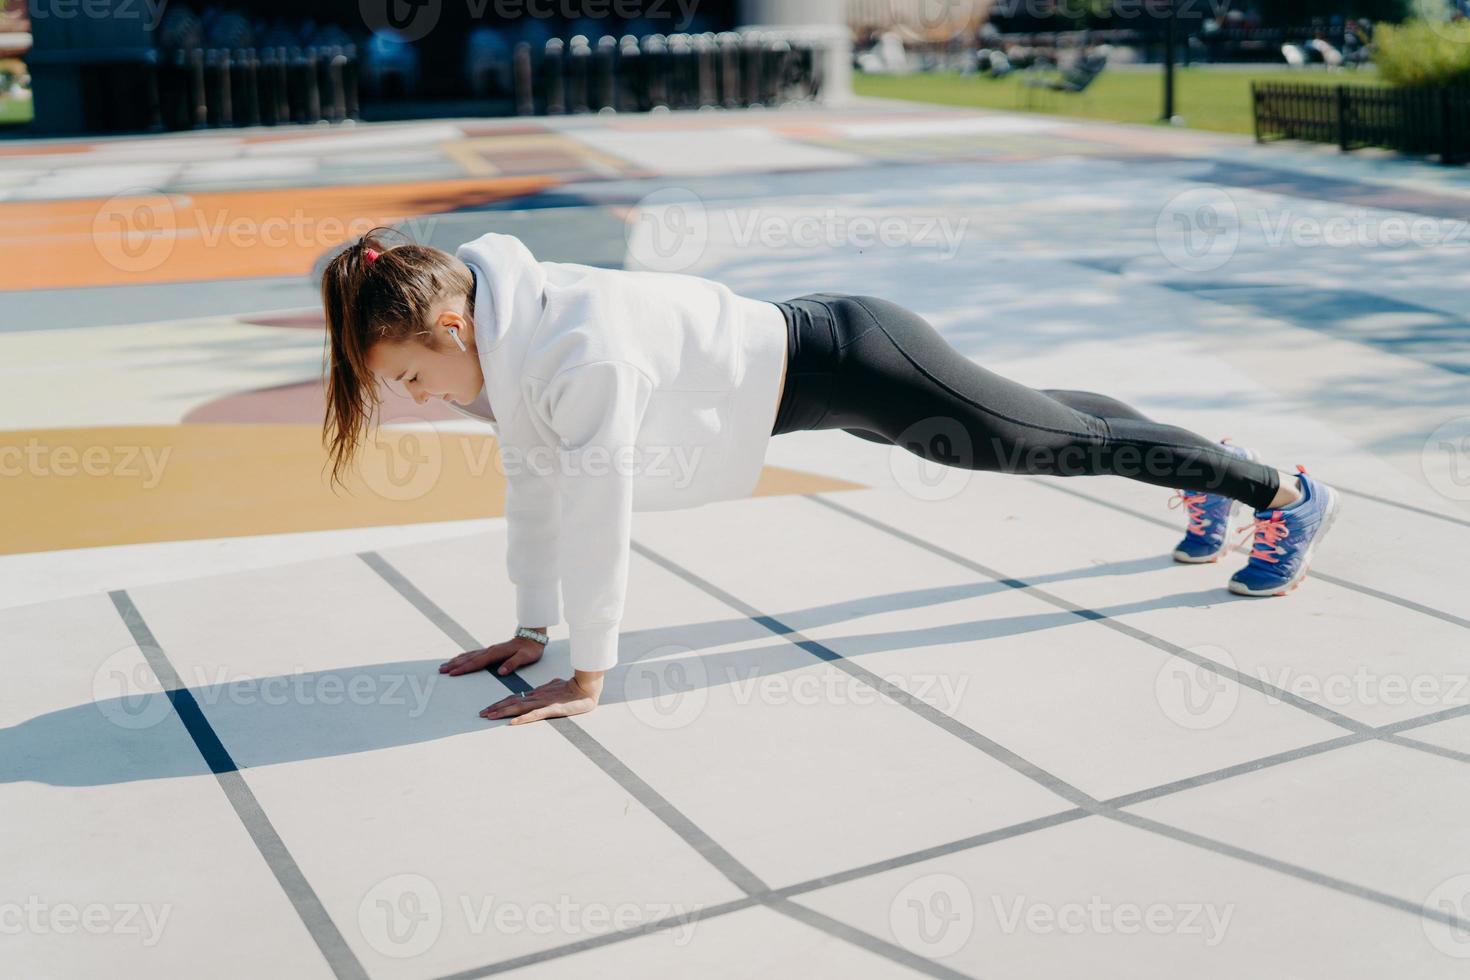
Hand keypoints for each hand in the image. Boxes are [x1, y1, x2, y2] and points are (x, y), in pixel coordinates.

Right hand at [439, 633, 545, 676]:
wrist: (533, 637)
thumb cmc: (530, 649)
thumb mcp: (525, 657)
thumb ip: (512, 664)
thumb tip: (501, 671)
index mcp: (496, 653)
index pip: (477, 662)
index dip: (464, 668)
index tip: (453, 673)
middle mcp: (490, 651)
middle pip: (469, 658)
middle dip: (454, 664)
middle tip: (442, 670)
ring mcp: (490, 650)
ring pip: (469, 655)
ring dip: (457, 660)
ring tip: (445, 665)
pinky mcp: (491, 651)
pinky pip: (474, 654)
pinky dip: (464, 656)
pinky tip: (459, 658)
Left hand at [480, 671, 603, 725]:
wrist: (586, 687)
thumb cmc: (572, 687)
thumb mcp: (555, 686)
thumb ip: (546, 688)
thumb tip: (541, 689)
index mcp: (536, 693)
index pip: (514, 698)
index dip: (500, 703)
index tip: (488, 709)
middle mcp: (536, 697)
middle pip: (512, 702)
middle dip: (496, 708)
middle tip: (481, 714)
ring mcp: (543, 703)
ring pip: (519, 707)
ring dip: (503, 712)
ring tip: (490, 716)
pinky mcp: (552, 709)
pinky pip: (534, 714)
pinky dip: (522, 718)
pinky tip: (512, 722)